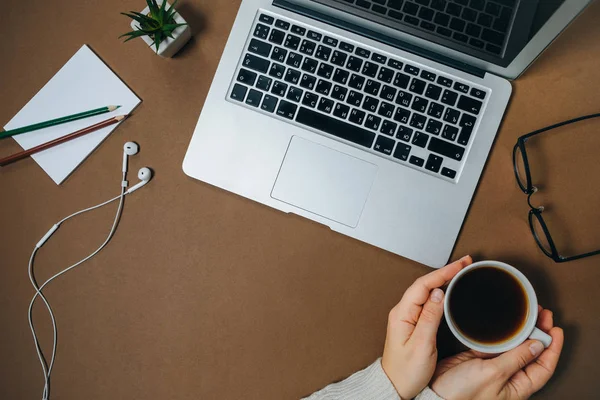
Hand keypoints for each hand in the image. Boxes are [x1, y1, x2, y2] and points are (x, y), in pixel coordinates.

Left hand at [382, 255, 472, 398]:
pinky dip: (440, 292)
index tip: (460, 265)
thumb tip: (438, 293)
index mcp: (402, 314)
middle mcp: (403, 312)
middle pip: (425, 284)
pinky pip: (427, 301)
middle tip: (465, 264)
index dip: (443, 272)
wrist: (395, 386)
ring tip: (460, 272)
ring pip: (426, 291)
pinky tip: (449, 291)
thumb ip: (430, 318)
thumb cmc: (405, 371)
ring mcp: (407, 316)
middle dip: (445, 271)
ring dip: (443, 279)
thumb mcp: (422, 345)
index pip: (423, 285)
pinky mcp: (413, 323)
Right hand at [430, 306, 563, 399]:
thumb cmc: (463, 394)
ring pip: (513, 346)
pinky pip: (493, 343)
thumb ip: (516, 358)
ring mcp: (493, 367)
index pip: (544, 366)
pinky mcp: (477, 359)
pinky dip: (499, 332)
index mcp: (518, 386)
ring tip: (526, 313)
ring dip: (521, 330)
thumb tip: (537, 345)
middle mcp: (508, 376)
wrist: (436, 394)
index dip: (553, 348)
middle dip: (539, 333)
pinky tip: (502, 321)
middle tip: (542, 314)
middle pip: (531, 353)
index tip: (555, 329)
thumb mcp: (494, 375)